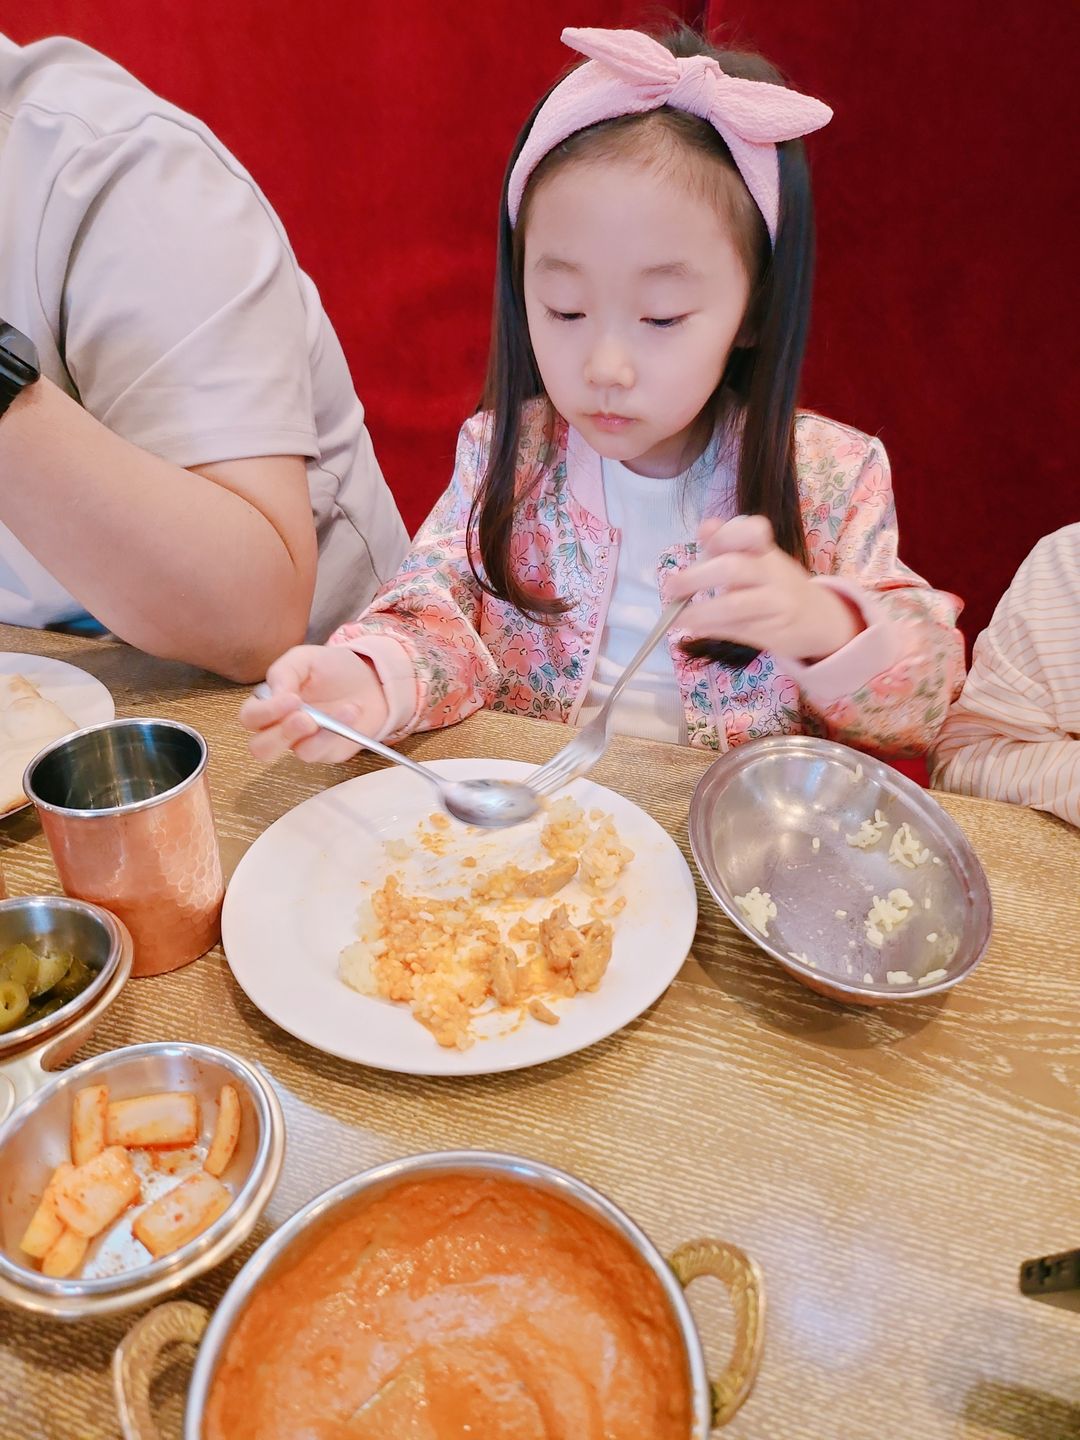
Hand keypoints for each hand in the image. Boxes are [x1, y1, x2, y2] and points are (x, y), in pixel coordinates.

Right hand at [239, 645, 388, 763]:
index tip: (292, 699)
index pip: (250, 717)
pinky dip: (337, 733)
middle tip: (305, 718)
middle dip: (281, 734)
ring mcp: (303, 743)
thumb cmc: (331, 669)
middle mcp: (280, 727)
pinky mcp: (326, 752)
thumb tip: (275, 694)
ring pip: (294, 754)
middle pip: (260, 748)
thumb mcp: (305, 659)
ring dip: (318, 733)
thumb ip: (284, 672)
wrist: (368, 679)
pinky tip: (352, 711)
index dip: (266, 713)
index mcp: (269, 703)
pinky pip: (323, 752)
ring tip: (343, 709)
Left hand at [669, 516, 863, 661]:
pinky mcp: (774, 631)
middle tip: (671, 586)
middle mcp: (774, 572)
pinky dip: (711, 628)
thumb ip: (730, 545)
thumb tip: (705, 526)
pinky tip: (695, 626)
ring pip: (733, 606)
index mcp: (768, 550)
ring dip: (699, 612)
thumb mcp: (759, 560)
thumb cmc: (777, 586)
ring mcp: (776, 603)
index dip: (726, 533)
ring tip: (676, 617)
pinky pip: (737, 630)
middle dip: (696, 577)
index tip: (704, 539)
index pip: (753, 530)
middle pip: (733, 568)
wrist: (819, 620)